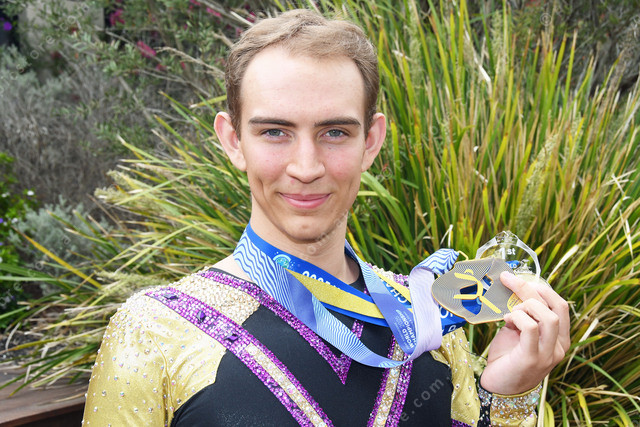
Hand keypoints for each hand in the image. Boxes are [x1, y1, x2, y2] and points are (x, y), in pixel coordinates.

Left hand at [479, 271, 569, 394]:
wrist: (498, 387)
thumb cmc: (508, 358)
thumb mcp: (518, 332)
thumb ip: (522, 315)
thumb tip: (514, 291)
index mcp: (559, 338)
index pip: (561, 305)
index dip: (542, 287)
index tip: (522, 278)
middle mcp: (559, 346)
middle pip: (555, 307)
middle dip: (529, 289)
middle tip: (508, 281)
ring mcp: (548, 354)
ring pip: (548, 317)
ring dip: (525, 307)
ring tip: (510, 313)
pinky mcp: (531, 358)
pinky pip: (531, 329)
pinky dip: (518, 318)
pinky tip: (507, 321)